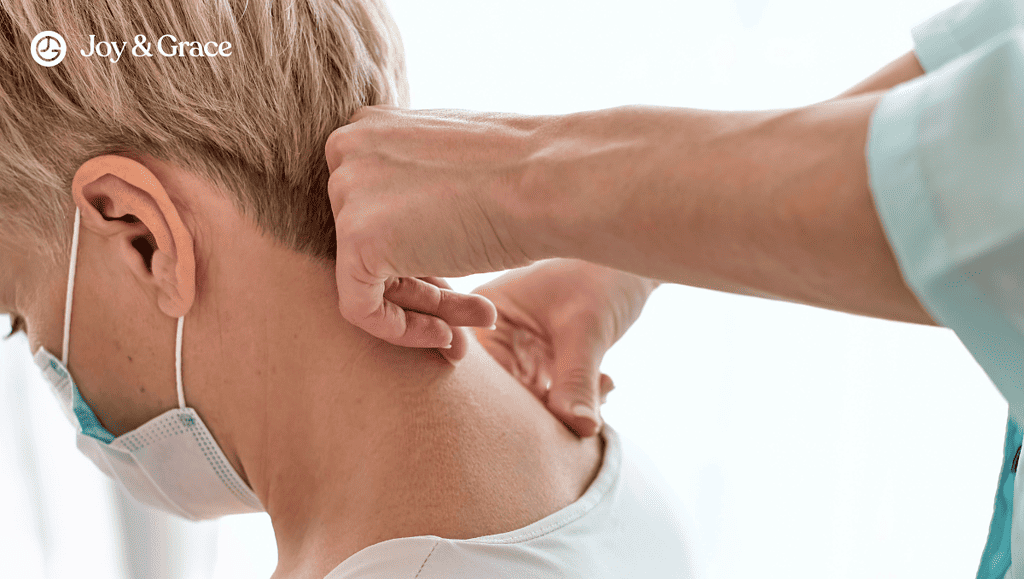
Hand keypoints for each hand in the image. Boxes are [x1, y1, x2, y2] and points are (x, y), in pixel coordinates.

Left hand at [326, 105, 549, 349]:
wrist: (551, 182)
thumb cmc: (525, 174)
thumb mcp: (456, 166)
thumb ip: (417, 184)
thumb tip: (403, 225)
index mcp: (370, 126)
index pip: (372, 210)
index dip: (415, 253)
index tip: (455, 277)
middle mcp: (347, 151)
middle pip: (368, 244)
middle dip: (420, 284)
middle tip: (470, 310)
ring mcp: (347, 192)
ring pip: (368, 278)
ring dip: (424, 310)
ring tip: (473, 324)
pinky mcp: (356, 238)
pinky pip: (359, 307)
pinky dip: (400, 331)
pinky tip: (447, 335)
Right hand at [473, 259, 657, 436]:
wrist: (634, 264)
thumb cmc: (603, 277)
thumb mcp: (586, 329)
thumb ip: (577, 380)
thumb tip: (580, 428)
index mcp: (485, 314)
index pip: (480, 374)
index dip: (506, 406)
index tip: (543, 422)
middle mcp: (492, 335)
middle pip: (502, 394)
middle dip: (544, 409)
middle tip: (581, 414)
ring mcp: (518, 351)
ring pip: (530, 402)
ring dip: (567, 406)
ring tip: (600, 387)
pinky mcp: (542, 363)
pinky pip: (552, 398)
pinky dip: (577, 400)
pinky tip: (604, 382)